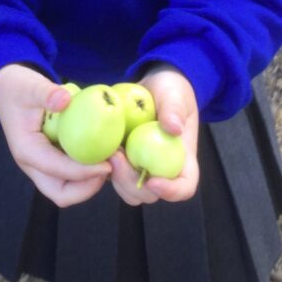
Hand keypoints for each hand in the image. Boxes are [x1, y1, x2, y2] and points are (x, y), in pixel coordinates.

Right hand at [0, 64, 110, 207]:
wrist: (7, 89)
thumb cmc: (19, 88)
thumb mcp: (31, 86)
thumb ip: (47, 92)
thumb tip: (65, 99)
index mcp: (26, 150)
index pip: (57, 170)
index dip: (84, 171)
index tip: (107, 163)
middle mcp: (32, 164)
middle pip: (61, 193)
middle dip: (88, 187)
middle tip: (110, 168)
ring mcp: (41, 166)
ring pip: (66, 190)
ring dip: (89, 183)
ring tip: (110, 162)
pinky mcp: (50, 161)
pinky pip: (69, 177)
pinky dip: (87, 174)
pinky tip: (102, 155)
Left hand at [108, 65, 199, 205]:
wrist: (153, 86)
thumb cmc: (171, 90)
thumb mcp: (175, 94)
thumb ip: (175, 109)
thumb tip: (173, 128)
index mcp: (183, 160)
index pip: (184, 187)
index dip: (170, 191)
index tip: (152, 181)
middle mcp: (162, 170)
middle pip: (150, 195)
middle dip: (131, 182)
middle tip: (117, 156)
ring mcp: (141, 167)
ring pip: (128, 190)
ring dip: (115, 176)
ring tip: (108, 150)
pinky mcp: (122, 161)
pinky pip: (112, 175)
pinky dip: (103, 168)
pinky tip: (97, 149)